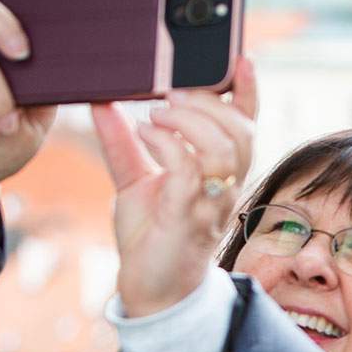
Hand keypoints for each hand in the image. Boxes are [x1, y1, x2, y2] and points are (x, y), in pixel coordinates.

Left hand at [90, 57, 258, 317]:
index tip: (240, 60)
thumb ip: (123, 142)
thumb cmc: (152, 238)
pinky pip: (188, 172)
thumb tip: (102, 101)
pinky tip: (146, 134)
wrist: (152, 291)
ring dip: (189, 121)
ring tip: (157, 113)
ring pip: (223, 149)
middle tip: (171, 92)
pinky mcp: (187, 219)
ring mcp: (210, 204)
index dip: (249, 93)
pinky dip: (167, 145)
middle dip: (210, 102)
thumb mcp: (134, 180)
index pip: (247, 127)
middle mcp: (225, 187)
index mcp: (220, 174)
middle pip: (241, 132)